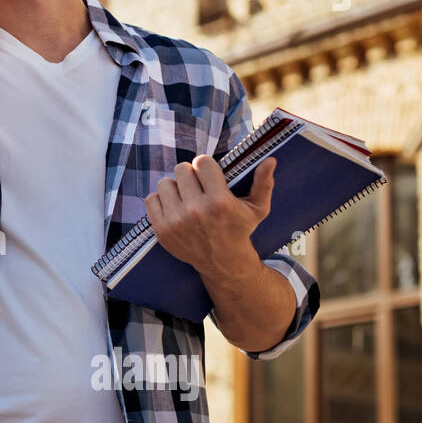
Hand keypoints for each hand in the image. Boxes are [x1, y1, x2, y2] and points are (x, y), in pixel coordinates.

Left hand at [144, 155, 276, 280]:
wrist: (222, 262)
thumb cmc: (240, 230)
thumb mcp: (257, 208)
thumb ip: (264, 183)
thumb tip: (270, 160)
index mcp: (219, 202)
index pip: (202, 162)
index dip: (206, 167)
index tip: (210, 176)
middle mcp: (196, 211)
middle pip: (181, 169)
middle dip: (190, 175)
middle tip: (198, 187)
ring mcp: (176, 221)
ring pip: (165, 182)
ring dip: (175, 187)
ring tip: (186, 198)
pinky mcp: (161, 229)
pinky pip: (151, 199)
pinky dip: (161, 201)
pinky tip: (175, 208)